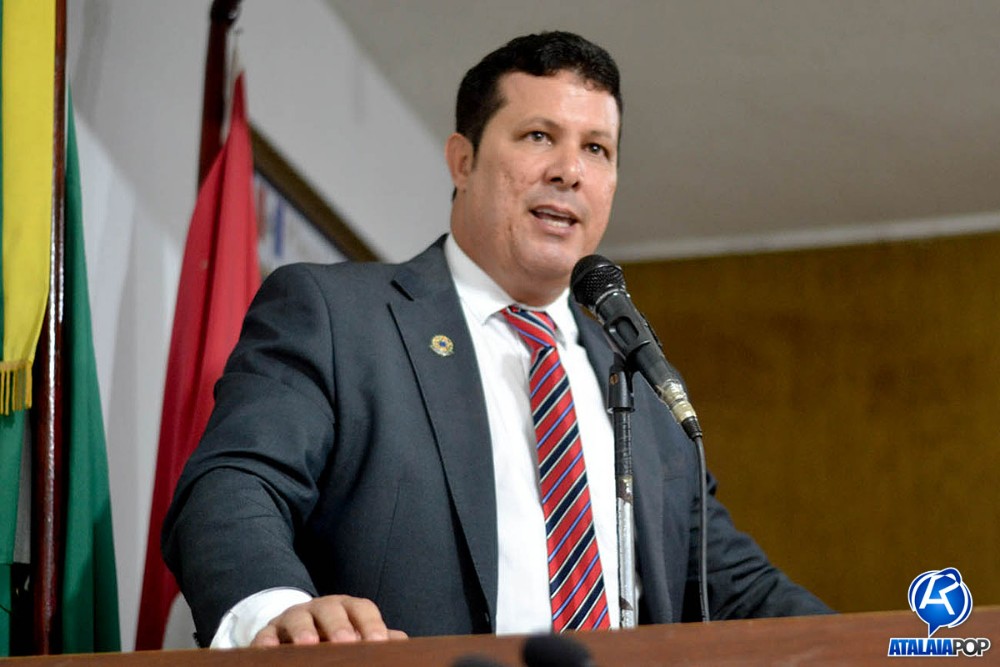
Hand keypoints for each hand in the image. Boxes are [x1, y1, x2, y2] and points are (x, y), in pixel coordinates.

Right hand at [250, 594, 408, 646]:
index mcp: (347, 608)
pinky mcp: (268, 632)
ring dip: (303, 631)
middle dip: (338, 625)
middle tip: (346, 643)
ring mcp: (293, 618)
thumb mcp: (357, 633)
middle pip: (330, 609)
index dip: (371, 624)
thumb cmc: (335, 635)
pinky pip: (266, 635)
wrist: (294, 630)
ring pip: (298, 619)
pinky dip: (267, 642)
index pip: (362, 609)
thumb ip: (378, 637)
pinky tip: (270, 651)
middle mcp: (320, 609)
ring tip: (308, 645)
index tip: (379, 642)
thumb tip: (402, 643)